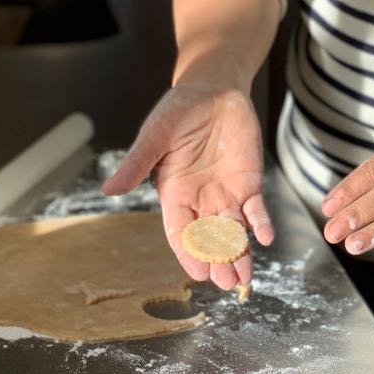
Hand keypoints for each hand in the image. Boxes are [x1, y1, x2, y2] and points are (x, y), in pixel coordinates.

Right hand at [102, 83, 273, 289]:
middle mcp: (200, 202)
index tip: (198, 274)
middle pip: (209, 239)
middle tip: (227, 283)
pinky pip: (256, 210)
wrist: (212, 89)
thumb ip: (136, 164)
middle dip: (218, 261)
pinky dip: (260, 224)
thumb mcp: (154, 136)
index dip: (189, 253)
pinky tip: (265, 238)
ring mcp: (226, 195)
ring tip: (246, 277)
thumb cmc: (177, 111)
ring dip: (240, 254)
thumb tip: (108, 189)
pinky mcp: (248, 184)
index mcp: (174, 196)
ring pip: (233, 232)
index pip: (180, 232)